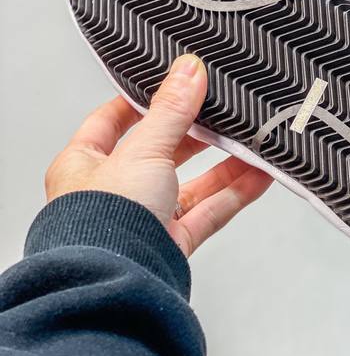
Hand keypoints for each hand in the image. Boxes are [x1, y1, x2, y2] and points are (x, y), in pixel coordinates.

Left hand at [45, 54, 272, 256]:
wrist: (116, 285)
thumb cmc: (103, 221)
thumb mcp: (142, 150)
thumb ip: (171, 111)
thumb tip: (188, 70)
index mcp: (85, 164)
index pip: (112, 121)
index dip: (141, 101)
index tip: (171, 84)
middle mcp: (113, 192)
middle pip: (160, 152)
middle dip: (194, 134)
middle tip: (222, 111)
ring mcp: (144, 219)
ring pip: (191, 185)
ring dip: (223, 164)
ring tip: (251, 141)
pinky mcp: (171, 243)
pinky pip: (209, 212)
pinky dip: (235, 194)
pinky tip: (259, 175)